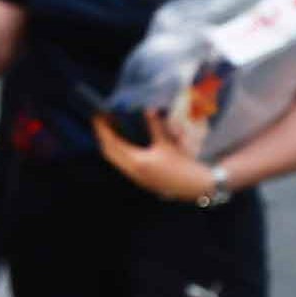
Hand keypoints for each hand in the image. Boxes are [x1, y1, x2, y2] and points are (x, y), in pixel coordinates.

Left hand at [94, 110, 213, 201]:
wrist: (197, 187)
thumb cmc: (184, 165)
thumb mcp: (167, 143)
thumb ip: (155, 126)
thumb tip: (148, 110)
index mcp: (136, 162)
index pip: (111, 144)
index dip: (102, 129)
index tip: (98, 117)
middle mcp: (132, 171)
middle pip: (108, 152)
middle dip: (102, 136)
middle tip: (102, 121)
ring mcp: (135, 177)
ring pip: (114, 159)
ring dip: (109, 144)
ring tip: (110, 129)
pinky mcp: (140, 180)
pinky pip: (121, 164)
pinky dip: (117, 152)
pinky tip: (122, 143)